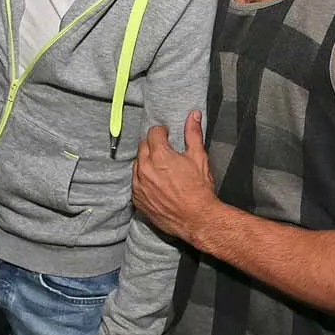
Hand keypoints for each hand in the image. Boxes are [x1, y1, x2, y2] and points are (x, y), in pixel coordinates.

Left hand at [132, 110, 216, 244]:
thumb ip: (193, 134)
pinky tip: (156, 183)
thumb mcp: (199, 157)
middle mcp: (145, 168)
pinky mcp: (137, 199)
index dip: (162, 132)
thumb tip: (194, 116)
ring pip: (137, 164)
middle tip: (165, 152)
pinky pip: (135, 182)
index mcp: (159, 155)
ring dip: (146, 162)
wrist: (197, 219)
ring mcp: (139, 185)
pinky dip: (143, 179)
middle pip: (143, 146)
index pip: (153, 133)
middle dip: (153, 146)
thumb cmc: (199, 190)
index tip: (167, 135)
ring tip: (161, 169)